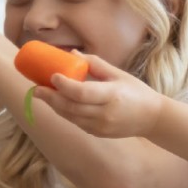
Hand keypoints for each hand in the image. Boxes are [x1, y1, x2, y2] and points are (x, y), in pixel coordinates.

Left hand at [33, 54, 165, 139]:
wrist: (152, 118)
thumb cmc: (136, 92)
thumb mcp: (119, 74)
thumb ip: (95, 64)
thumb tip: (71, 54)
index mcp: (112, 95)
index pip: (83, 92)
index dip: (65, 85)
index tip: (52, 76)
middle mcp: (105, 113)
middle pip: (72, 107)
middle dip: (51, 98)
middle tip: (36, 89)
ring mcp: (101, 126)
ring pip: (71, 117)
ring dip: (55, 106)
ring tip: (42, 95)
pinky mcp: (98, 133)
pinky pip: (76, 122)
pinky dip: (65, 113)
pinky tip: (57, 103)